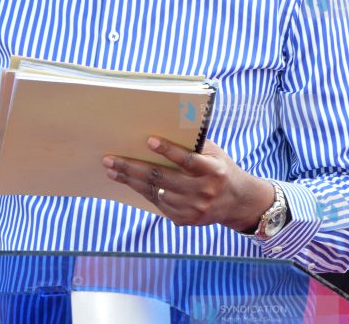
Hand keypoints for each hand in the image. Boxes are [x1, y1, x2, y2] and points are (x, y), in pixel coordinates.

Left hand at [103, 137, 274, 230]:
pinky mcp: (185, 220)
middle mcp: (204, 191)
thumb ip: (195, 144)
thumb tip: (166, 129)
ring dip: (131, 181)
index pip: (189, 160)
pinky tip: (129, 182)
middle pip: (163, 178)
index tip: (150, 140)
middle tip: (110, 159)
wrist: (237, 202)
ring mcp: (193, 208)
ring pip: (155, 192)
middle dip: (133, 167)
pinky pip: (158, 204)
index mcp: (214, 170)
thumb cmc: (221, 169)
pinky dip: (142, 192)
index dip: (169, 150)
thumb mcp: (216, 154)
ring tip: (112, 170)